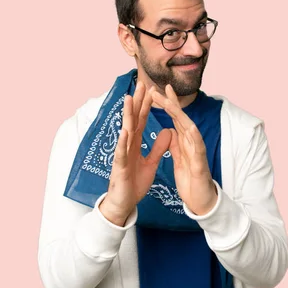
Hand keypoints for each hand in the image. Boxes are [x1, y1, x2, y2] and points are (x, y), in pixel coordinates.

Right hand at [99, 83, 171, 225]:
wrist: (124, 203)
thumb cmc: (134, 183)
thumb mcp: (151, 162)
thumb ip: (158, 147)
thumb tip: (167, 132)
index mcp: (135, 143)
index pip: (142, 120)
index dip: (147, 105)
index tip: (152, 90)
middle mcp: (127, 145)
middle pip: (133, 120)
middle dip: (137, 102)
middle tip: (141, 84)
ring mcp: (122, 154)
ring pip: (125, 131)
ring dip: (127, 115)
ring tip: (129, 99)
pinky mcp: (120, 166)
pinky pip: (122, 152)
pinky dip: (123, 141)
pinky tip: (126, 130)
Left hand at [151, 85, 217, 215]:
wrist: (200, 200)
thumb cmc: (191, 179)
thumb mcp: (178, 158)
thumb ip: (175, 144)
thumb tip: (170, 130)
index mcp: (184, 142)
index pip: (174, 119)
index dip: (166, 104)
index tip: (155, 91)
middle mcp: (192, 143)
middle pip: (181, 118)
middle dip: (171, 103)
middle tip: (160, 88)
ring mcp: (197, 152)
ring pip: (190, 129)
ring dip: (181, 115)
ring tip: (171, 102)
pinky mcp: (200, 164)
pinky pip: (198, 149)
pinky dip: (194, 138)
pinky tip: (190, 127)